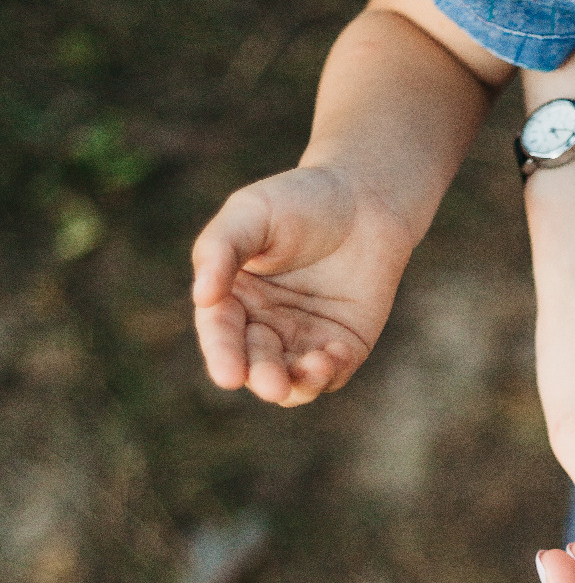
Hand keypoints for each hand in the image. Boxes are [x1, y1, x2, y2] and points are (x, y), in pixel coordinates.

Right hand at [191, 165, 415, 405]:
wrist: (364, 198)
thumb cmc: (299, 200)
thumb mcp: (252, 213)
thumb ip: (222, 249)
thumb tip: (202, 297)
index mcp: (232, 296)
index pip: (220, 332)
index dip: (222, 355)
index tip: (228, 375)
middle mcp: (263, 325)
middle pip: (254, 363)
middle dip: (262, 376)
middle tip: (273, 384)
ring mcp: (303, 339)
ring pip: (292, 382)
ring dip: (298, 385)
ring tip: (313, 369)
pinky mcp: (343, 346)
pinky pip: (332, 374)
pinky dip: (331, 373)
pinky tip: (334, 355)